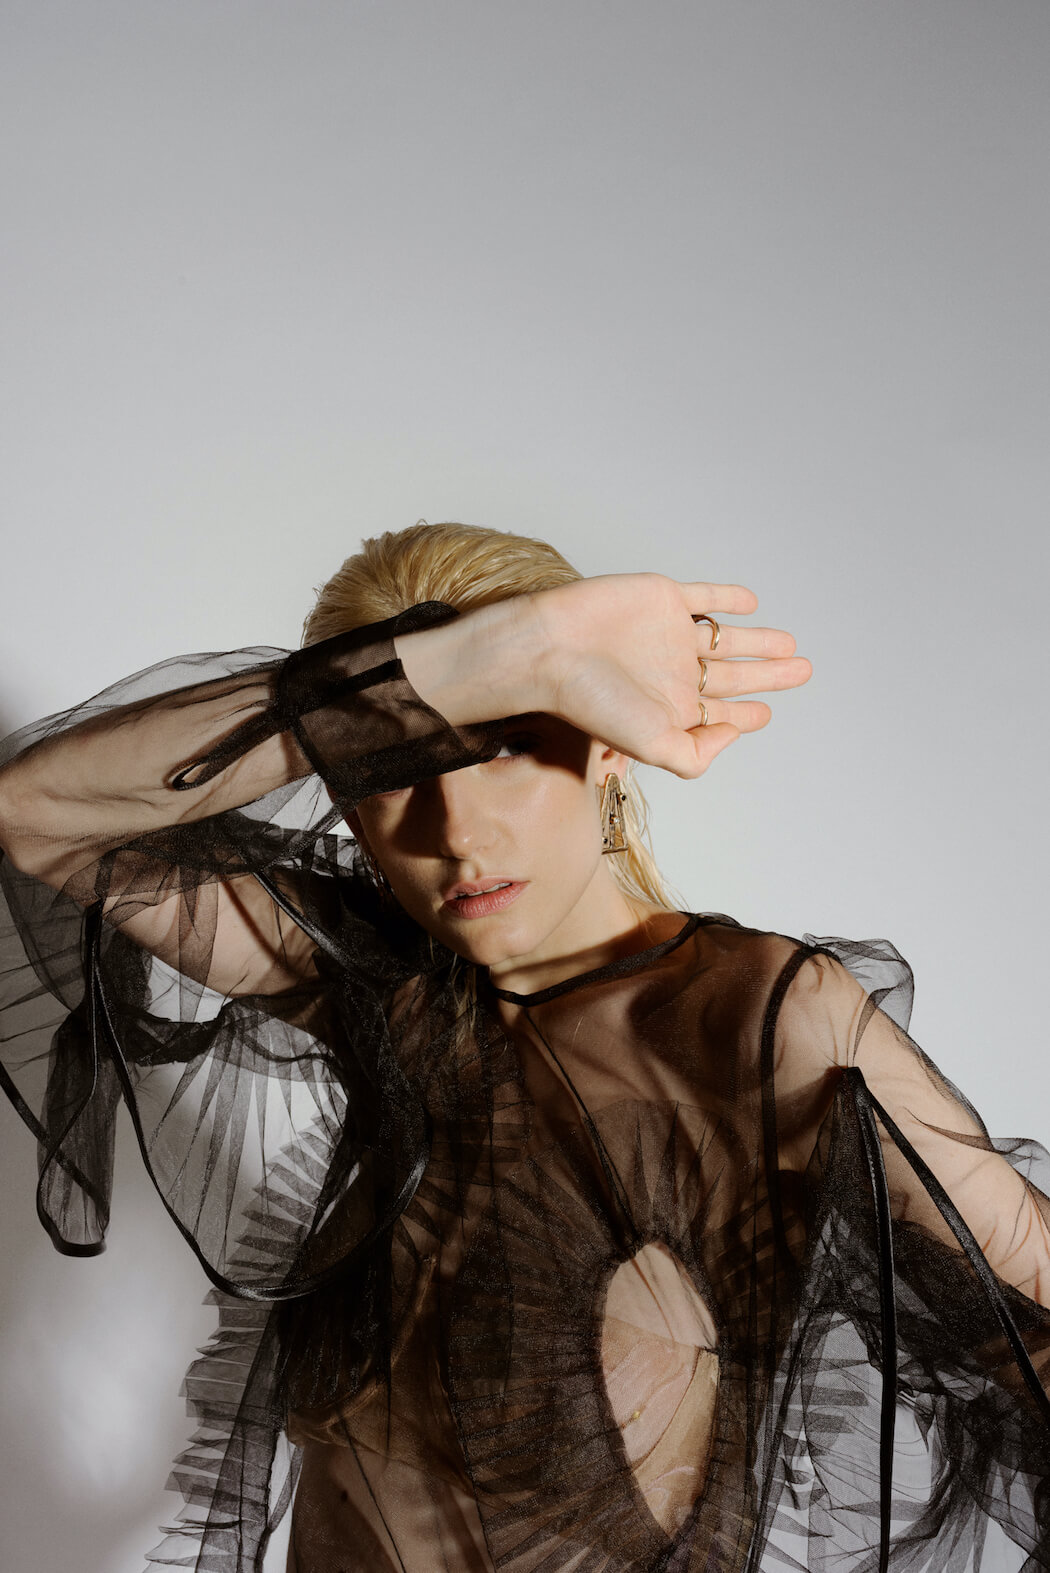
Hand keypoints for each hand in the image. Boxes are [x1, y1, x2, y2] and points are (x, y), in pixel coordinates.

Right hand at [397, 573, 810, 777]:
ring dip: (759, 641)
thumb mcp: (653, 747)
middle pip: (732, 676)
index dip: (745, 716)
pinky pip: (703, 598)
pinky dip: (727, 600)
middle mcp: (673, 672)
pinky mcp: (663, 599)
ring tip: (790, 645)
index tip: (764, 715)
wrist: (552, 649)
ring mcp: (670, 634)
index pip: (719, 714)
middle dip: (768, 676)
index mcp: (672, 708)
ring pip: (726, 639)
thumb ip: (697, 754)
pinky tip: (749, 604)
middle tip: (802, 671)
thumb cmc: (593, 703)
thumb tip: (733, 733)